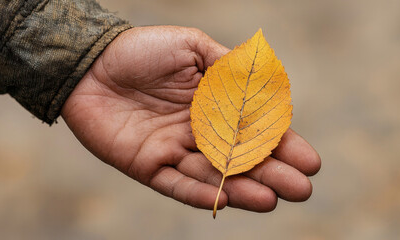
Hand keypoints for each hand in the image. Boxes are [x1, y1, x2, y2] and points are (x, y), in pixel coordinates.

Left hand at [61, 26, 320, 211]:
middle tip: (301, 189)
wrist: (90, 62)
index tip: (309, 161)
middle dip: (273, 174)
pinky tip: (227, 199)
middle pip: (242, 159)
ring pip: (214, 176)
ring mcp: (175, 151)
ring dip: (244, 188)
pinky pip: (176, 184)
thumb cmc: (141, 50)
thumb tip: (267, 82)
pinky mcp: (149, 166)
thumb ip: (227, 66)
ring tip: (272, 198)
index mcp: (214, 106)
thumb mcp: (192, 46)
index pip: (256, 130)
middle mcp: (200, 132)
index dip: (283, 145)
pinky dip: (200, 193)